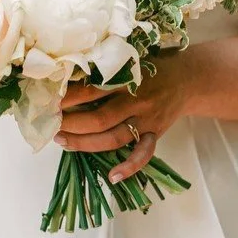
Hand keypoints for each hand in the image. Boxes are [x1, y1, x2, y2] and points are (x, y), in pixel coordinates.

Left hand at [55, 51, 193, 182]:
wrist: (188, 78)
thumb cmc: (151, 66)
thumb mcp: (128, 59)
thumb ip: (105, 68)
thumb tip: (67, 73)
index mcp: (126, 78)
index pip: (92, 90)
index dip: (69, 97)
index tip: (50, 100)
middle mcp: (136, 100)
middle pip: (99, 118)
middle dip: (72, 123)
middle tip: (51, 124)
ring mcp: (146, 120)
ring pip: (114, 138)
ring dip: (86, 143)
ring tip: (63, 142)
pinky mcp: (155, 134)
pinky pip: (143, 155)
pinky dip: (129, 167)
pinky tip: (112, 177)